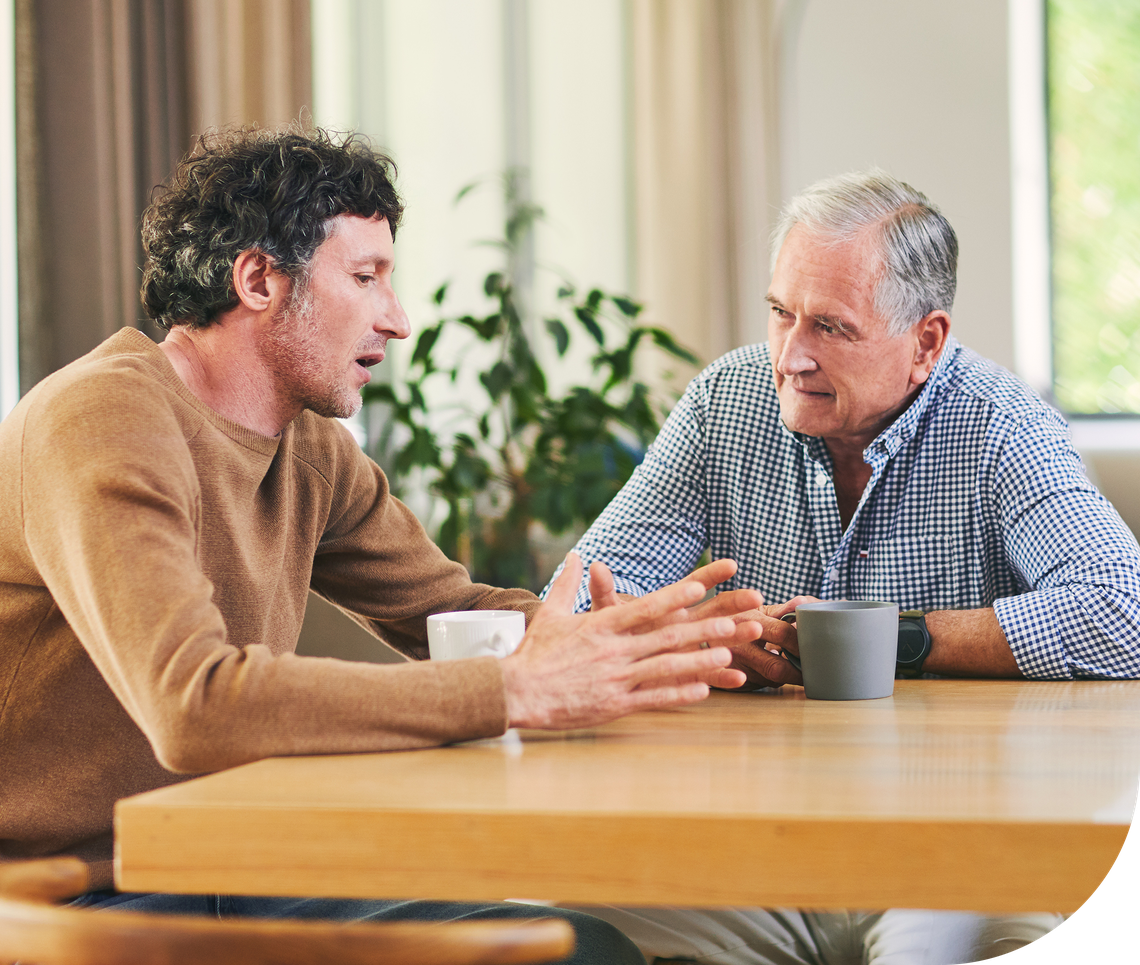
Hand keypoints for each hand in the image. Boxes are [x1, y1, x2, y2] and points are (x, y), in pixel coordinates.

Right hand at [501, 554, 759, 728]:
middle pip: (666, 636)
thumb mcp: (552, 613)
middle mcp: (613, 649)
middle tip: (734, 622)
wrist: (517, 691)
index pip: (644, 606)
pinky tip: (704, 691)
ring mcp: (616, 678)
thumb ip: (569, 583)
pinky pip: (653, 698)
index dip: (674, 597)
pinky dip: (679, 694)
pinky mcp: (615, 704)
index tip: (700, 586)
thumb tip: (577, 555)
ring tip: (727, 656)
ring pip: (666, 667)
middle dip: (703, 629)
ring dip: (699, 660)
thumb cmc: (535, 652)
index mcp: (601, 626)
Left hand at [589, 558, 812, 689]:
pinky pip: (710, 676)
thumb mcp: (606, 615)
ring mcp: (690, 650)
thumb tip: (594, 566)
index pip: (692, 586)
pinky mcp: (688, 675)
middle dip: (736, 603)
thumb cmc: (609, 635)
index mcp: (668, 607)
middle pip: (715, 611)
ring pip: (720, 641)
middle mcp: (684, 626)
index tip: (732, 564)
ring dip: (738, 636)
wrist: (605, 668)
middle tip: (756, 597)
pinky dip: (724, 677)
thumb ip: (604, 592)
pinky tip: (740, 678)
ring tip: (755, 630)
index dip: (711, 574)